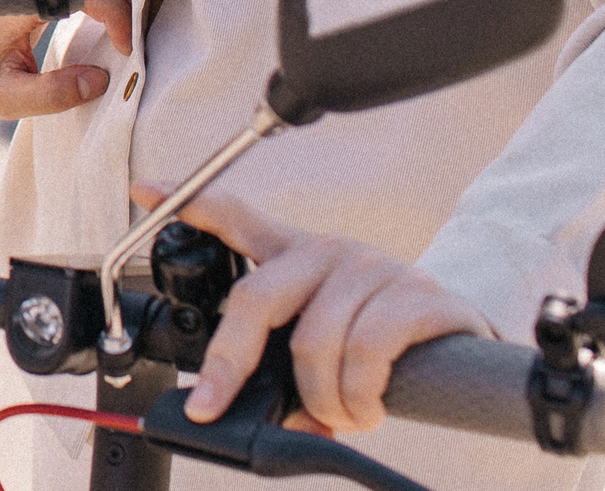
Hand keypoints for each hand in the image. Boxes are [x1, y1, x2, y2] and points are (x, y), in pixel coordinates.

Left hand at [142, 189, 489, 435]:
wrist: (457, 335)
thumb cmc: (374, 335)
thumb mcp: (316, 333)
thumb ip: (275, 363)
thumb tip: (240, 408)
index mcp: (295, 254)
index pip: (237, 217)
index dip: (190, 203)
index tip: (147, 191)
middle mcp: (328, 251)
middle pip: (258, 300)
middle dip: (230, 364)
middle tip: (216, 407)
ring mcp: (372, 268)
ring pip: (315, 343)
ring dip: (320, 399)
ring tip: (337, 413)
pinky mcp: (417, 294)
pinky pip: (368, 353)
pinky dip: (360, 397)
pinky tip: (366, 408)